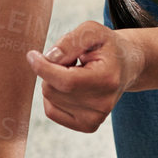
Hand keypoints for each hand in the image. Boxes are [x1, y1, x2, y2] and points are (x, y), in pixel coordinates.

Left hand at [26, 21, 145, 133]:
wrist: (126, 66)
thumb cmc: (107, 46)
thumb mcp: (92, 32)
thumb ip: (70, 41)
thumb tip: (49, 58)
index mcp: (106, 79)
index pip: (65, 81)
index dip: (43, 67)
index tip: (32, 55)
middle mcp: (102, 104)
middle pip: (52, 89)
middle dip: (51, 70)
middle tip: (70, 60)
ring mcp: (95, 119)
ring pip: (50, 99)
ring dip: (54, 82)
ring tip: (75, 72)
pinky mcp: (87, 125)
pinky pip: (52, 111)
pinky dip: (53, 96)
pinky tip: (70, 86)